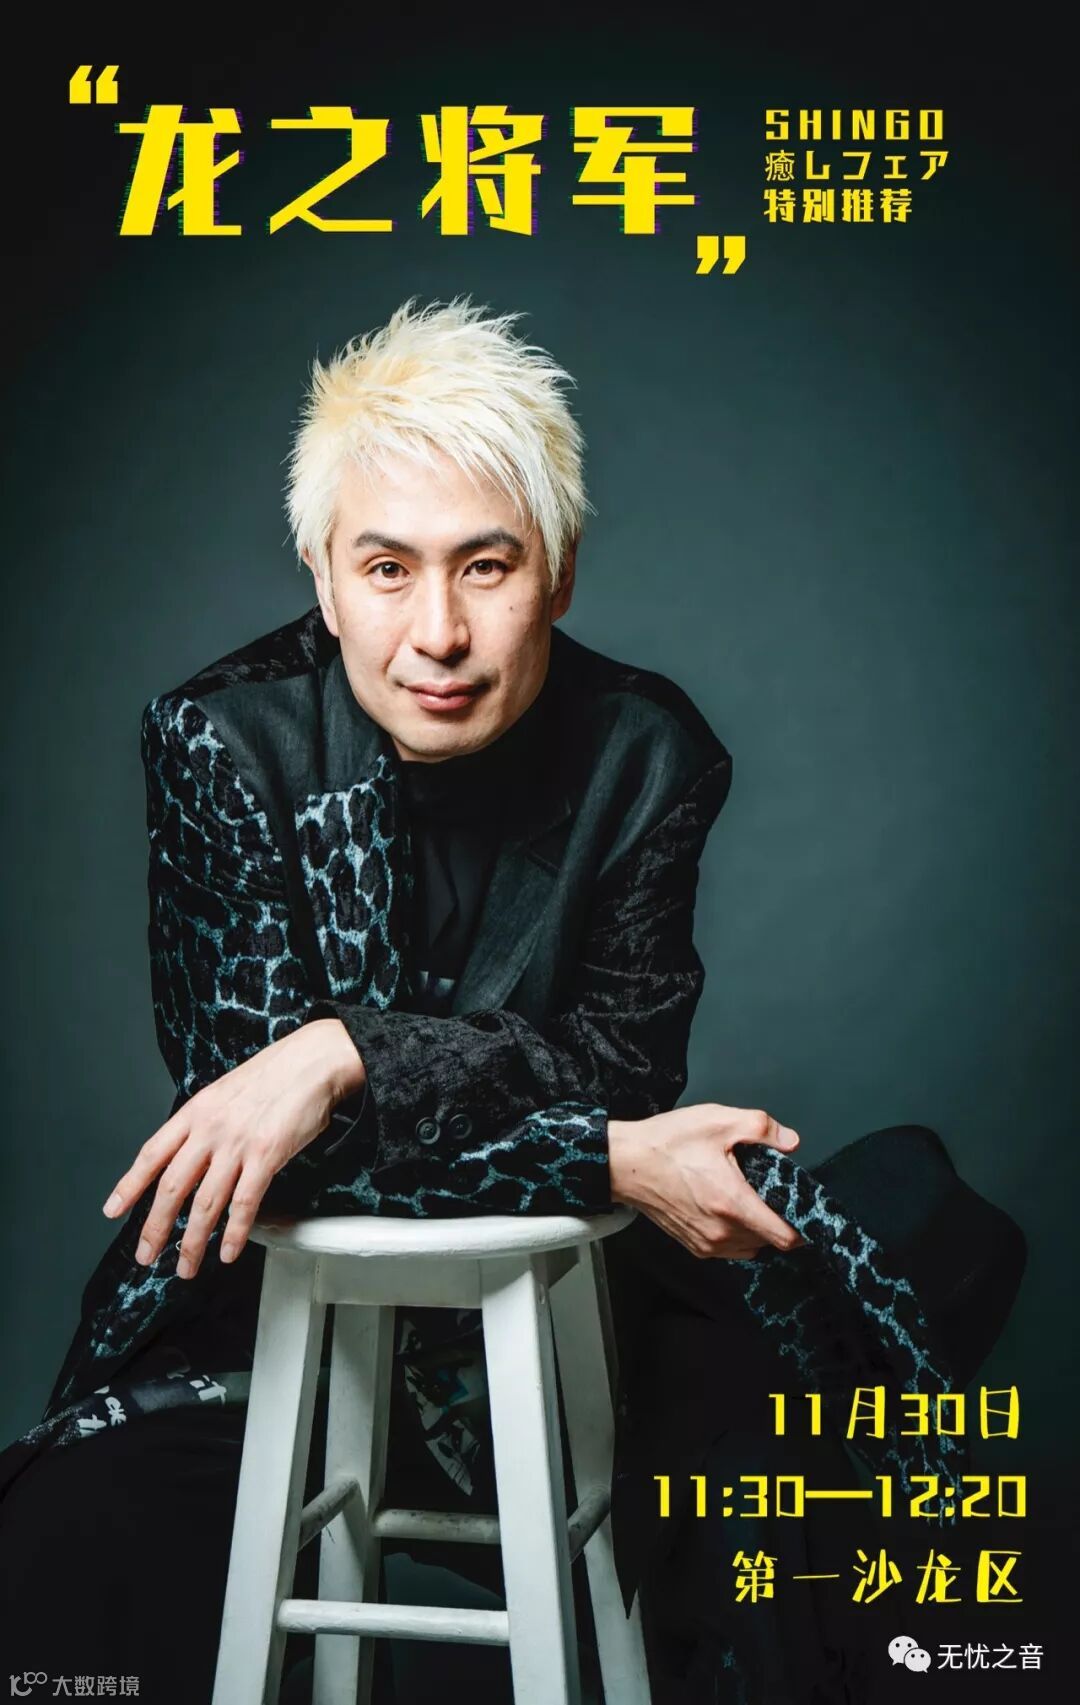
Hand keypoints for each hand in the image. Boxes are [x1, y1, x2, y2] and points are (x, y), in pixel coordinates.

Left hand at [101, 1019, 364, 1278]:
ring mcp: (237, 1143)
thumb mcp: (225, 1092)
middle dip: (156, 1228)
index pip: (152, 1154)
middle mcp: (210, 1129)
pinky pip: (244, 1203)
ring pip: (205, 1203)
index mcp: (196, 1111)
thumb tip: (192, 1155)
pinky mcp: (267, 1155)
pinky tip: (227, 1252)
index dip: (130, 1185)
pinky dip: (234, 1233)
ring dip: (193, 1242)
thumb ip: (206, 1123)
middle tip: (146, 1254)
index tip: (113, 1210)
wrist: (313, 1061)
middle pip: (172, 1187)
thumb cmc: (276, 1075)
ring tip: (186, 1266)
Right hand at [607, 1103, 805, 1259]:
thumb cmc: (667, 1143)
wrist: (625, 1163)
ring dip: (757, 1229)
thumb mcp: (718, 1121)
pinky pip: (729, 1249)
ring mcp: (706, 1243)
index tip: (805, 1213)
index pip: (785, 1237)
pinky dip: (737, 1234)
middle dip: (776, 1219)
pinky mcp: (693, 1245)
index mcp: (733, 1204)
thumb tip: (790, 1141)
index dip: (803, 1228)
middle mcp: (721, 1232)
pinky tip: (727, 1208)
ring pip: (751, 1247)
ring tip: (747, 1200)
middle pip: (770, 1241)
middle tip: (769, 1191)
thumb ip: (761, 1127)